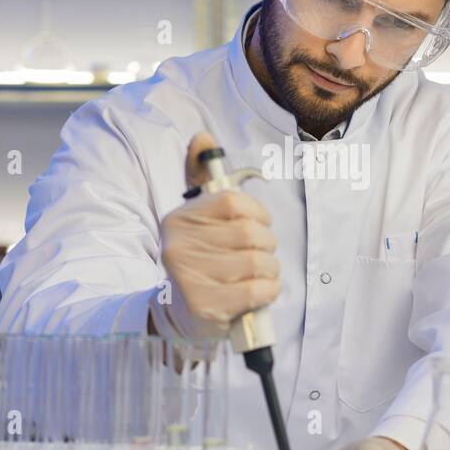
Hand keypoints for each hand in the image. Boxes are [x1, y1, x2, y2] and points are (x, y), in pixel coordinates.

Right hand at [153, 132, 280, 341]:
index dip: (258, 213)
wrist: (179, 312)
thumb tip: (203, 137)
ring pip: (257, 263)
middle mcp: (179, 246)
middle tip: (262, 254)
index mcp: (179, 219)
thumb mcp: (198, 218)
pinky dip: (268, 290)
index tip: (260, 224)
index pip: (234, 202)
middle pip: (250, 234)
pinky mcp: (204, 307)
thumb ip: (203, 177)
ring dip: (270, 270)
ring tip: (260, 275)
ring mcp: (190, 278)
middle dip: (267, 245)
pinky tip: (260, 292)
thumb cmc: (201, 258)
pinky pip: (256, 290)